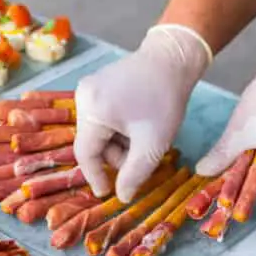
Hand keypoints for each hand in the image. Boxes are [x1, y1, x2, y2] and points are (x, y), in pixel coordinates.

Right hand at [75, 25, 212, 201]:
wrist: (172, 59)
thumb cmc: (164, 100)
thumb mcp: (153, 143)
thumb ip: (135, 173)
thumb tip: (122, 197)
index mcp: (92, 110)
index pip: (85, 154)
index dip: (96, 177)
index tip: (108, 193)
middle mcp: (83, 97)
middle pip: (93, 142)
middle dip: (115, 156)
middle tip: (141, 159)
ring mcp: (88, 88)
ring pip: (98, 131)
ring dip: (118, 143)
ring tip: (143, 139)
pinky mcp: (97, 85)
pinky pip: (102, 117)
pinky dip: (118, 129)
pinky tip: (137, 125)